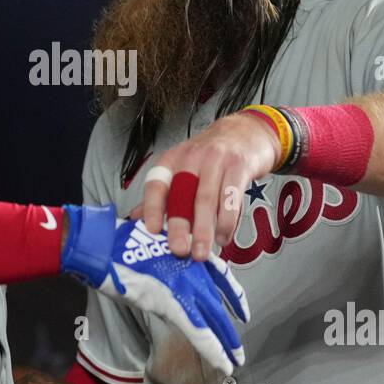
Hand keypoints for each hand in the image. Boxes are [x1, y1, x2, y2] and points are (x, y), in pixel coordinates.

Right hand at [61, 206, 248, 375]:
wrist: (104, 245)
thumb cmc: (120, 241)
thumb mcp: (151, 243)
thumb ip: (165, 258)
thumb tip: (165, 270)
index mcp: (188, 254)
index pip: (220, 276)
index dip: (233, 294)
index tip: (241, 309)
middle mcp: (191, 270)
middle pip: (218, 303)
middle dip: (228, 327)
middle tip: (238, 347)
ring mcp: (183, 287)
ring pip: (213, 320)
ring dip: (225, 341)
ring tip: (236, 358)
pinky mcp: (171, 303)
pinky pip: (197, 330)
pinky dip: (211, 348)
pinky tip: (222, 361)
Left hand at [141, 113, 279, 259]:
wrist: (246, 131)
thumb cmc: (211, 156)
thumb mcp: (184, 168)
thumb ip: (163, 195)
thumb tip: (136, 220)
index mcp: (172, 160)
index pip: (156, 184)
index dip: (151, 207)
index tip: (152, 230)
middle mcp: (192, 158)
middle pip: (182, 195)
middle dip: (179, 225)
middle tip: (179, 250)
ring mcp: (216, 160)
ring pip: (207, 199)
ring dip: (205, 229)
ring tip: (202, 252)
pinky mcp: (239, 166)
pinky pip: (232, 197)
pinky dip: (228, 221)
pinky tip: (223, 237)